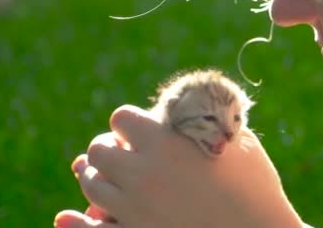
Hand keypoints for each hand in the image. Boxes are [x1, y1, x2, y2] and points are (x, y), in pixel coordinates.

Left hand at [54, 105, 302, 227]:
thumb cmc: (255, 184)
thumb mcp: (234, 139)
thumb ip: (203, 117)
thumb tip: (179, 107)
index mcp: (164, 142)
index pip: (121, 118)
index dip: (130, 122)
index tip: (140, 128)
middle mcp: (141, 173)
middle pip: (98, 149)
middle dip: (110, 147)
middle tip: (124, 152)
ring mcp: (134, 208)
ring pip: (91, 183)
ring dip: (96, 175)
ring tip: (110, 176)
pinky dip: (76, 222)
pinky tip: (67, 217)